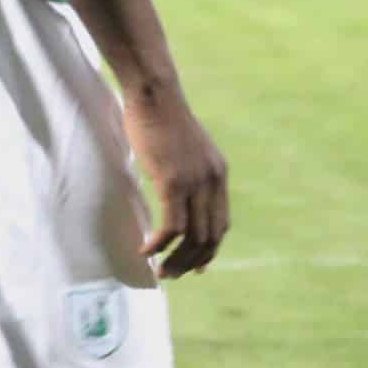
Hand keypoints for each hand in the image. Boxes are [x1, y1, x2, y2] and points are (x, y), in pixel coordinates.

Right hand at [125, 90, 228, 279]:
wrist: (154, 93)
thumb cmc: (161, 116)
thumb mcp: (185, 148)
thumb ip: (188, 171)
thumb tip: (176, 191)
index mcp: (218, 174)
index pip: (221, 224)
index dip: (209, 250)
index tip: (195, 267)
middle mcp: (212, 181)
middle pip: (209, 237)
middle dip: (191, 263)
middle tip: (171, 275)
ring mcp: (194, 182)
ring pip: (191, 237)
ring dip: (176, 261)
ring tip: (160, 272)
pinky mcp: (172, 182)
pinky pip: (171, 227)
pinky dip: (159, 244)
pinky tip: (146, 250)